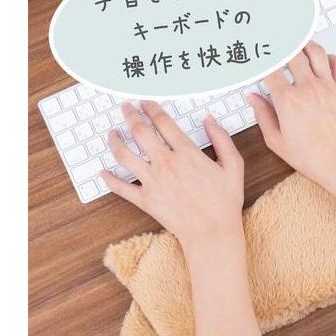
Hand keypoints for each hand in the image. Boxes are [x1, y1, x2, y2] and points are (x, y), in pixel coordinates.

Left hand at [99, 101, 243, 252]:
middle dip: (130, 116)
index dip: (152, 109)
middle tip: (125, 108)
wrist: (212, 232)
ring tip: (112, 133)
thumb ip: (222, 139)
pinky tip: (102, 172)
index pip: (163, 123)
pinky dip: (109, 179)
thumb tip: (209, 120)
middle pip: (140, 132)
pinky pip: (121, 187)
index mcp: (186, 153)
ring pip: (125, 155)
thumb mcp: (233, 166)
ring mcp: (152, 182)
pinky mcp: (145, 200)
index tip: (146, 103)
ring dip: (115, 141)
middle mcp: (166, 164)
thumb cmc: (224, 201)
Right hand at [247, 41, 335, 186]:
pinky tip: (321, 61)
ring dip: (304, 45)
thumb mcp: (276, 140)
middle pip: (291, 53)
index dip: (259, 62)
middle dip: (280, 46)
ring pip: (315, 51)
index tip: (255, 60)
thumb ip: (262, 115)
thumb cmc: (310, 156)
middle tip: (273, 44)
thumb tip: (253, 98)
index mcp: (288, 100)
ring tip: (296, 45)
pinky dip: (328, 57)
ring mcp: (327, 87)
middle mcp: (308, 88)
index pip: (269, 70)